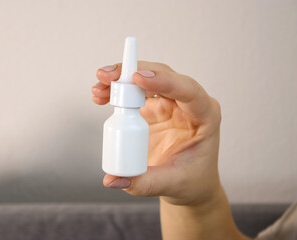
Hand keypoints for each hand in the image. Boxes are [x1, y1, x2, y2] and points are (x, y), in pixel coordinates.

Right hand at [92, 61, 220, 205]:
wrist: (191, 182)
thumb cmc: (191, 180)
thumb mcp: (172, 184)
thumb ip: (143, 184)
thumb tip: (112, 179)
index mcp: (205, 116)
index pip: (188, 90)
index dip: (163, 80)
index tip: (138, 78)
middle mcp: (188, 104)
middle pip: (163, 75)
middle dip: (133, 72)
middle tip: (107, 77)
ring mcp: (171, 103)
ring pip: (147, 79)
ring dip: (122, 79)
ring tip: (98, 89)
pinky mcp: (155, 107)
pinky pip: (136, 92)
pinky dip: (119, 91)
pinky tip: (102, 96)